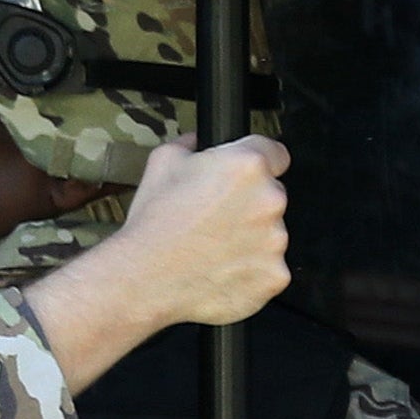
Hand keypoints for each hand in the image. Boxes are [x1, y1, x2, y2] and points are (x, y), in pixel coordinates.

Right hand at [19, 135, 290, 391]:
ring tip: (213, 249)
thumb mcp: (161, 163)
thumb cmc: (153, 221)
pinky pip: (269, 270)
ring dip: (251, 240)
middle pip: (272, 197)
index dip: (257, 165)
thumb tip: (197, 141)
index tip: (243, 179)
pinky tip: (220, 271)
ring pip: (271, 235)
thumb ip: (188, 144)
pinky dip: (250, 272)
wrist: (143, 277)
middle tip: (215, 220)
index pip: (276, 154)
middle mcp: (270, 200)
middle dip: (249, 205)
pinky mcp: (274, 276)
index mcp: (247, 166)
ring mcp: (276, 242)